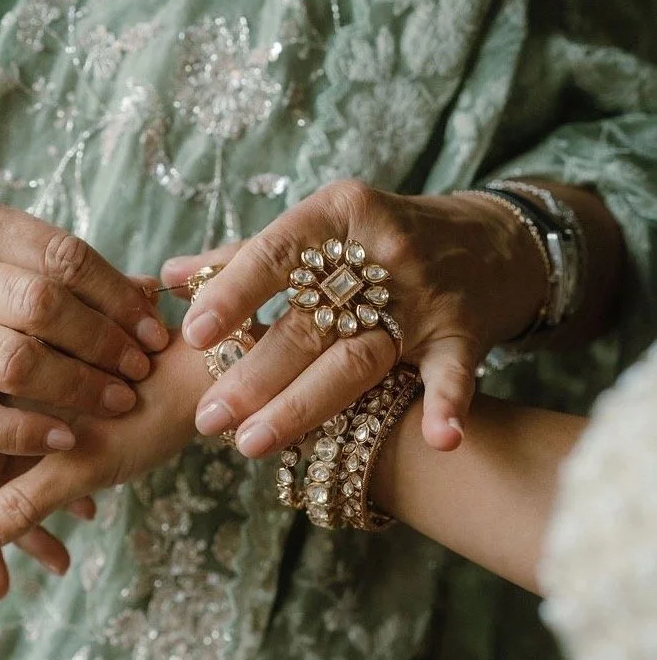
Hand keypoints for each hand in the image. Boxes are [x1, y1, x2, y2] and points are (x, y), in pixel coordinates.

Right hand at [0, 190, 167, 455]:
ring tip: (118, 401)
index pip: (63, 255)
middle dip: (103, 342)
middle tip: (140, 369)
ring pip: (15, 361)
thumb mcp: (0, 259)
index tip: (154, 330)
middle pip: (43, 306)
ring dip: (77, 387)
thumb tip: (156, 290)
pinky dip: (26, 432)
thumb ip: (67, 273)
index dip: (118, 297)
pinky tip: (66, 438)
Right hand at [0, 335, 205, 593]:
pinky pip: (45, 465)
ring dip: (27, 526)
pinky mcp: (70, 419)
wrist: (212, 367)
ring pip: (12, 479)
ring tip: (59, 565)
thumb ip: (21, 504)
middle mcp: (9, 408)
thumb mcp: (82, 467)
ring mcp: (39, 414)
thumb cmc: (149, 410)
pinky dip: (56, 498)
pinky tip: (87, 518)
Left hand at [164, 180, 546, 456]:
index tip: (192, 334)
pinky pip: (455, 372)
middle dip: (252, 373)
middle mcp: (381, 251)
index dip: (233, 292)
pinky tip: (439, 440)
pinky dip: (449, 405)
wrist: (489, 241)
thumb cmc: (378, 239)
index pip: (275, 252)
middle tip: (207, 418)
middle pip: (307, 321)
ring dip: (304, 404)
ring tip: (251, 444)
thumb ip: (245, 256)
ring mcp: (423, 296)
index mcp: (337, 215)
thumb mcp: (318, 229)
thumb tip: (169, 277)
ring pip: (357, 357)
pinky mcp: (463, 332)